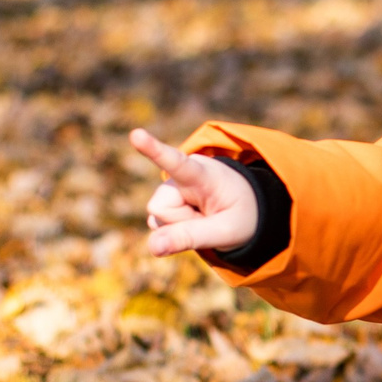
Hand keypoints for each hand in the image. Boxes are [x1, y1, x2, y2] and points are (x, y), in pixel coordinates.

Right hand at [130, 129, 258, 258]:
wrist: (246, 210)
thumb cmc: (242, 217)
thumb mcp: (226, 232)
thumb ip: (190, 237)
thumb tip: (152, 247)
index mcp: (204, 174)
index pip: (177, 162)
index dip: (154, 149)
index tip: (136, 134)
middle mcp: (182, 174)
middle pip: (160, 210)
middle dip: (181, 223)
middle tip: (208, 219)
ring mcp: (170, 186)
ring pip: (157, 218)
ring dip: (180, 226)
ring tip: (204, 218)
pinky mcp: (164, 199)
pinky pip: (157, 223)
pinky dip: (175, 229)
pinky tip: (193, 220)